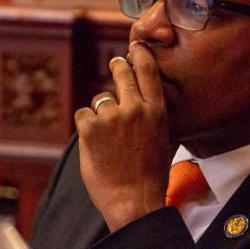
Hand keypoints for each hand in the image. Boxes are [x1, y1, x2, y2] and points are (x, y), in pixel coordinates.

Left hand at [74, 41, 176, 231]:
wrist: (134, 201)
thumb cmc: (151, 177)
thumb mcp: (166, 141)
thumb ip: (157, 118)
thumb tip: (153, 104)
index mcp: (156, 111)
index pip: (148, 71)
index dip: (140, 54)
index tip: (135, 47)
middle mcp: (134, 109)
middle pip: (121, 73)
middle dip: (117, 67)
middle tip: (115, 64)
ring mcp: (111, 117)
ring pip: (100, 100)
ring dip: (101, 114)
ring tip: (108, 138)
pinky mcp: (89, 129)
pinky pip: (83, 116)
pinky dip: (86, 127)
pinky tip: (94, 144)